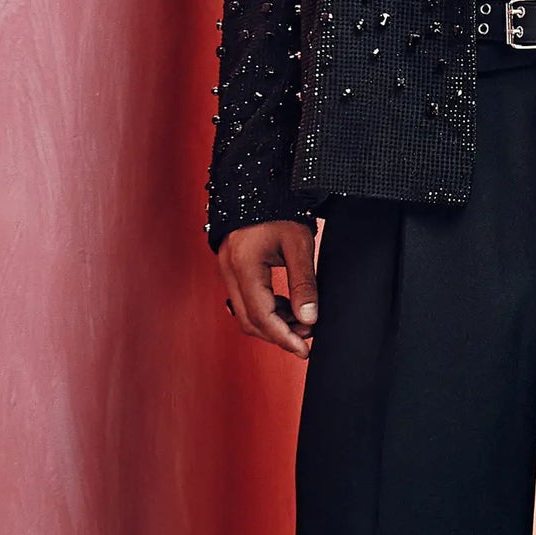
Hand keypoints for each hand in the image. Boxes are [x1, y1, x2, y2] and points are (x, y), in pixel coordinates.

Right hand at [219, 219, 318, 357]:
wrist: (260, 184)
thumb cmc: (280, 210)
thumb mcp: (299, 245)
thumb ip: (304, 284)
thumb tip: (308, 319)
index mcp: (244, 266)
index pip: (262, 316)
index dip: (284, 338)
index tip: (304, 350)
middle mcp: (229, 270)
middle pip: (249, 320)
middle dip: (278, 334)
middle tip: (307, 337)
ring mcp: (227, 269)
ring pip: (245, 313)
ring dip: (272, 323)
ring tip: (301, 321)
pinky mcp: (232, 268)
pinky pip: (244, 300)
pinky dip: (265, 309)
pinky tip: (287, 306)